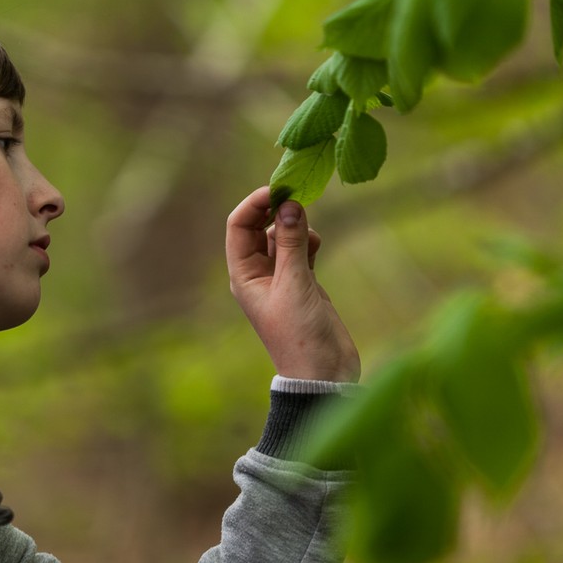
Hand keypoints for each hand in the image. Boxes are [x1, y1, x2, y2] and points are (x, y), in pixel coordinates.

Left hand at [226, 187, 359, 382]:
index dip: (255, 204)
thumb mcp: (295, 284)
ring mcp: (280, 278)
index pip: (238, 226)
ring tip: (310, 229)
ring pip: (281, 236)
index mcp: (244, 275)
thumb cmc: (301, 335)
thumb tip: (289, 204)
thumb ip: (291, 243)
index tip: (279, 189)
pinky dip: (308, 240)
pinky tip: (317, 242)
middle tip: (299, 195)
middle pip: (258, 227)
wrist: (323, 374)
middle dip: (275, 209)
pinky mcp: (303, 283)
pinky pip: (300, 249)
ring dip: (294, 225)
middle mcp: (258, 274)